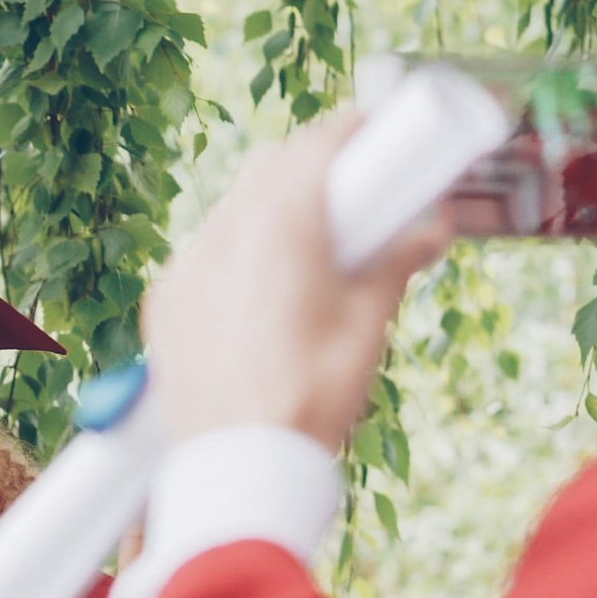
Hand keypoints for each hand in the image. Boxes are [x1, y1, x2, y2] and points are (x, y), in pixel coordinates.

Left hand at [143, 115, 451, 452]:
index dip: (357, 130)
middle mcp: (223, 235)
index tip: (384, 130)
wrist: (238, 467)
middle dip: (317, 162)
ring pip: (234, 207)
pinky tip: (269, 280)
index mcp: (281, 227)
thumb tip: (428, 230)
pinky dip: (240, 246)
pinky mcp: (167, 302)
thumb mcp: (368, 327)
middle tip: (361, 183)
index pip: (320, 145)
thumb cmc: (309, 398)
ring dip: (275, 204)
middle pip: (272, 168)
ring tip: (319, 236)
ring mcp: (187, 268)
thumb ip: (396, 264)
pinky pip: (206, 251)